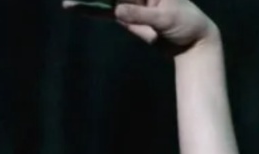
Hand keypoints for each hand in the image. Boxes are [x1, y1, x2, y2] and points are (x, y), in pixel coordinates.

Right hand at [62, 0, 217, 51]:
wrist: (191, 43)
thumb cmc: (186, 25)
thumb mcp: (167, 19)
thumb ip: (142, 14)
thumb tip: (118, 11)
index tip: (112, 0)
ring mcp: (130, 0)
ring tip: (68, 2)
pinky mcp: (125, 14)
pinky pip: (104, 10)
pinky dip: (89, 9)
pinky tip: (73, 7)